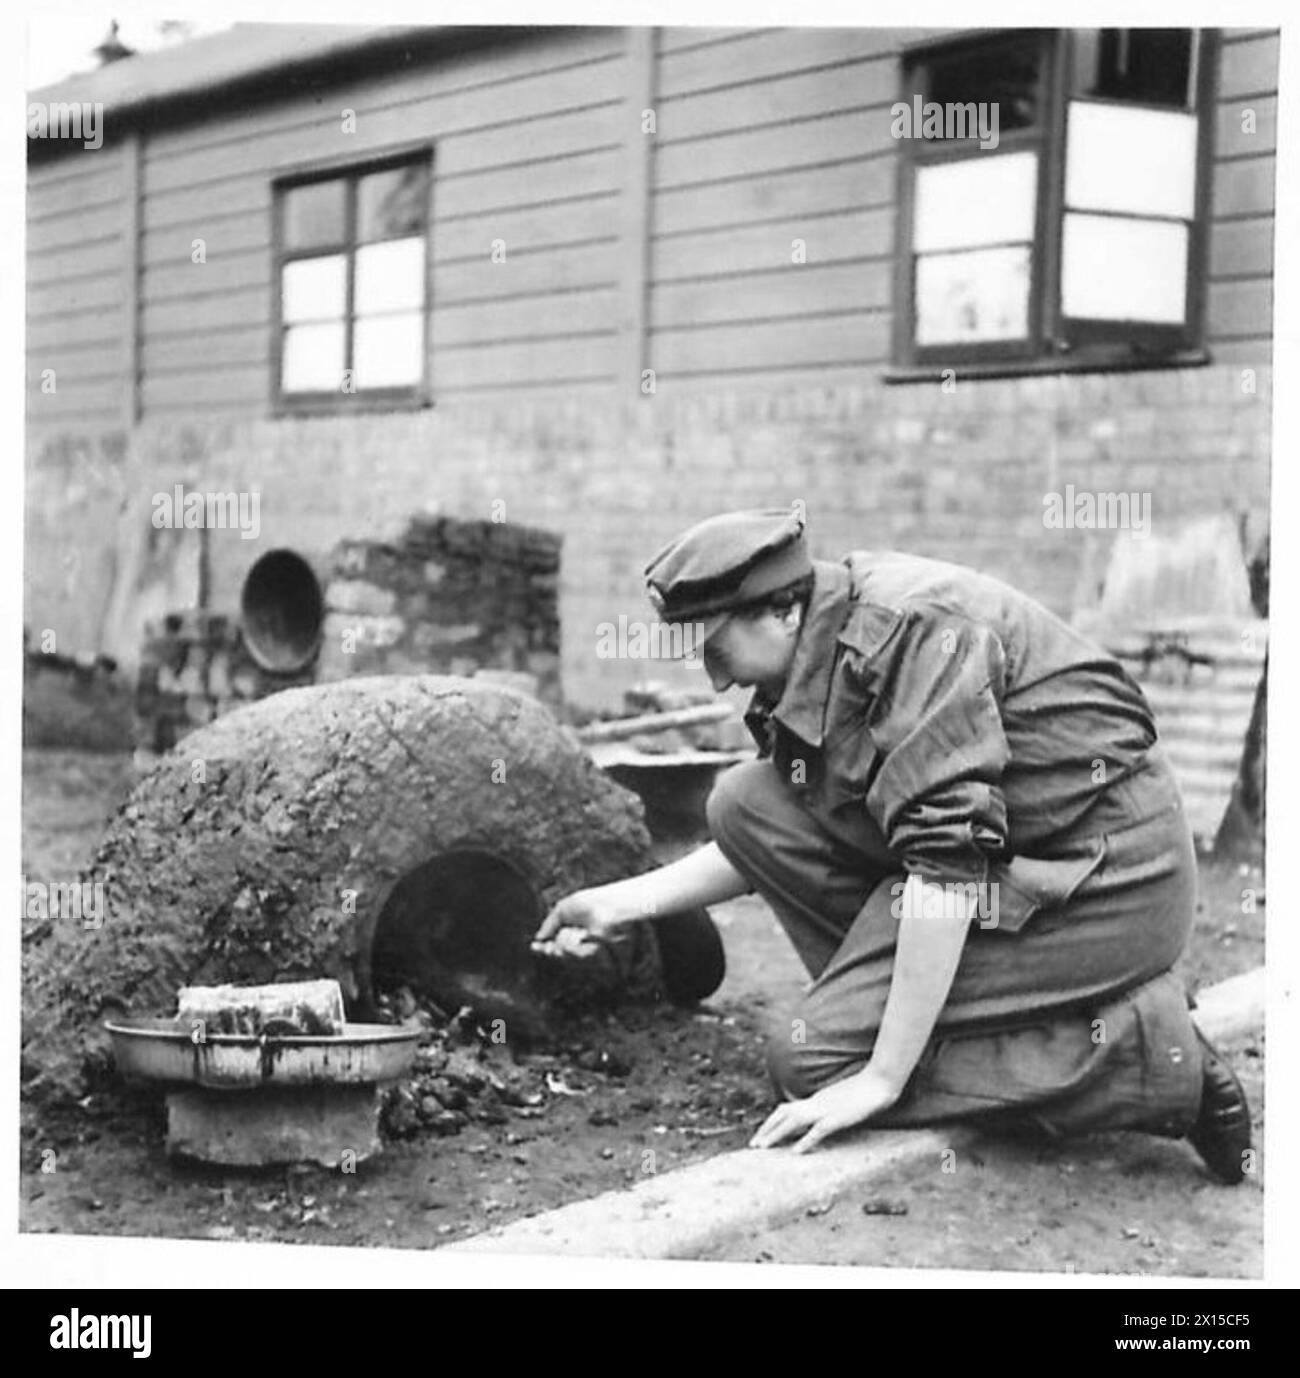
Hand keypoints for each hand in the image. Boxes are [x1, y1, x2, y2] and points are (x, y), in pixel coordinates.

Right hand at [531, 886, 630, 956]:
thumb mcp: (562, 909)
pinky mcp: (592, 953)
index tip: (534, 946)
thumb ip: (549, 923)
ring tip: (570, 933)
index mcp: (569, 928)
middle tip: (547, 947)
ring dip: (563, 945)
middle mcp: (576, 939)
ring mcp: (584, 947)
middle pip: (557, 953)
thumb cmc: (588, 903)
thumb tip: (538, 938)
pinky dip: (574, 946)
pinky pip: (576, 955)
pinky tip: (580, 936)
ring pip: (565, 955)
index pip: (553, 942)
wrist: (605, 906)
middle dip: (550, 951)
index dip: (542, 947)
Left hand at [749, 1066, 902, 1153]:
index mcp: (817, 1100)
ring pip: (794, 1121)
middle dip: (767, 1129)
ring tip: (764, 1147)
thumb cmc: (865, 1091)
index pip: (788, 1109)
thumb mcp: (841, 1100)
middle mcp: (816, 1103)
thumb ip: (828, 1107)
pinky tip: (796, 1152)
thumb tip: (819, 1119)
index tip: (762, 1134)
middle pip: (784, 1113)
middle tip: (753, 1146)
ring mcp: (826, 1109)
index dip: (773, 1121)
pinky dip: (806, 1140)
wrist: (880, 1081)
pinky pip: (818, 1130)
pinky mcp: (838, 1118)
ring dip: (777, 1134)